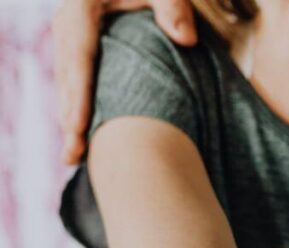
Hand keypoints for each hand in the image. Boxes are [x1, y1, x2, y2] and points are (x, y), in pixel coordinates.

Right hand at [52, 0, 195, 163]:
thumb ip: (174, 8)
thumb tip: (187, 39)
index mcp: (82, 9)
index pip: (79, 57)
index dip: (79, 94)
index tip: (79, 126)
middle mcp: (69, 26)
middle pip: (68, 79)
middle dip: (70, 118)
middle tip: (76, 155)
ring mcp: (71, 41)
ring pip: (67, 86)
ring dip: (69, 121)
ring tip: (74, 158)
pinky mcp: (79, 52)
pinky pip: (75, 86)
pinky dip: (77, 112)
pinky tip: (82, 140)